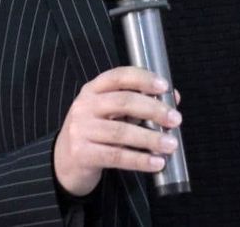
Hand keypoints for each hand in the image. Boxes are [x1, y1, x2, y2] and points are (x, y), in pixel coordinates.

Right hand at [53, 66, 181, 196]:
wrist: (64, 161)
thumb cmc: (95, 132)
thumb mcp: (112, 113)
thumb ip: (140, 102)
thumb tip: (173, 98)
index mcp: (93, 89)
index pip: (119, 76)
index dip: (143, 79)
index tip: (164, 87)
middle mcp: (84, 105)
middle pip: (123, 102)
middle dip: (154, 110)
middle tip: (175, 119)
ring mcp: (81, 129)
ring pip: (121, 131)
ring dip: (150, 138)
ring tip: (170, 144)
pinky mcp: (82, 153)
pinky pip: (116, 156)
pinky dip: (140, 160)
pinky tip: (156, 162)